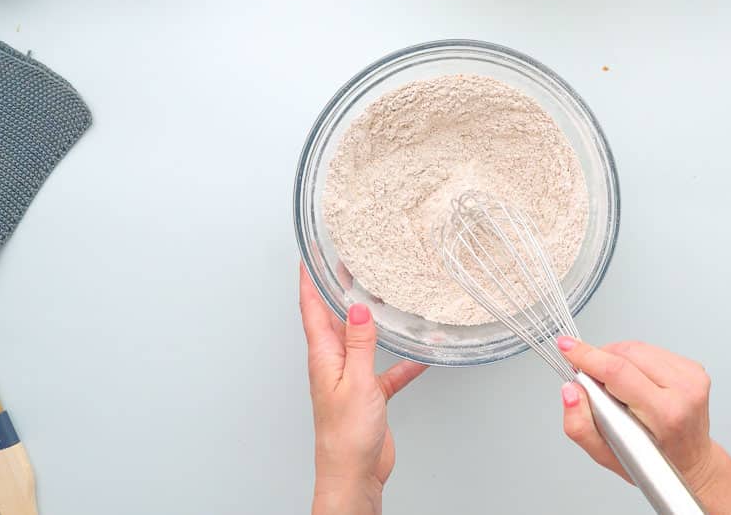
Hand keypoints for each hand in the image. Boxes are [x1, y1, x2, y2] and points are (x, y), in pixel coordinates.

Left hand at [300, 264, 426, 514]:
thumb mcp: (356, 382)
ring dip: (372, 320)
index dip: (309, 279)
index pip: (311, 308)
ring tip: (382, 295)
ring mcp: (351, 378)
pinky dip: (403, 362)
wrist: (353, 475)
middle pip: (333, 318)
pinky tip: (421, 354)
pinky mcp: (369, 395)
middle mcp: (333, 363)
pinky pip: (387, 371)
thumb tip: (357, 308)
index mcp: (323, 356)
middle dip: (338, 289)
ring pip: (362, 340)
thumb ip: (359, 343)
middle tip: (347, 263)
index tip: (310, 254)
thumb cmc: (345, 437)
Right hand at [557, 338, 730, 513]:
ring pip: (638, 348)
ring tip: (615, 385)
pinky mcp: (694, 368)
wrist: (691, 463)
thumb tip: (571, 391)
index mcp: (665, 414)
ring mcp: (693, 377)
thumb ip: (580, 425)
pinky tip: (634, 380)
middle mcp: (684, 392)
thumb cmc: (652, 462)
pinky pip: (652, 351)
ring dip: (616, 358)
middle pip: (627, 353)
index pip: (618, 372)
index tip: (566, 346)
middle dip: (600, 358)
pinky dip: (634, 360)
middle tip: (592, 380)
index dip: (588, 356)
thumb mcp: (606, 456)